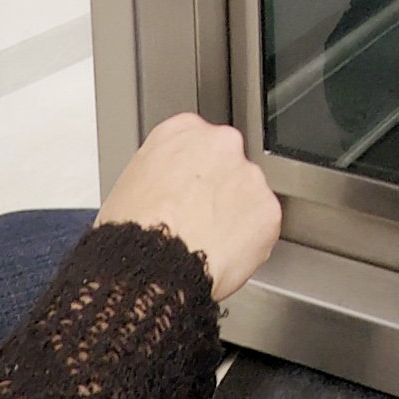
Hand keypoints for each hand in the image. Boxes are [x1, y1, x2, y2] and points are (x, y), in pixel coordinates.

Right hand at [97, 112, 280, 300]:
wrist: (153, 267)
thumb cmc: (132, 233)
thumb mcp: (130, 185)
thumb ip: (162, 172)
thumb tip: (169, 189)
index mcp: (182, 131)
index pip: (198, 142)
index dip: (193, 172)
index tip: (189, 190)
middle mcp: (221, 143)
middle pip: (227, 164)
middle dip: (218, 190)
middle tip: (198, 219)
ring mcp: (249, 175)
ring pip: (248, 195)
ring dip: (236, 215)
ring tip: (208, 243)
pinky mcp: (268, 209)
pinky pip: (263, 226)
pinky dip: (251, 241)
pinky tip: (225, 255)